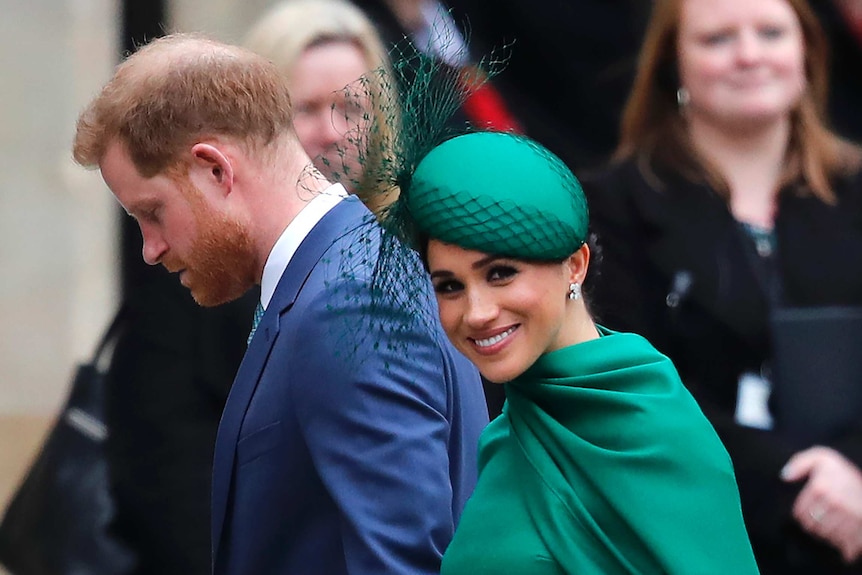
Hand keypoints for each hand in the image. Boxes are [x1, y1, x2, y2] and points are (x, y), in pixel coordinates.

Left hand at [781, 446, 861, 562]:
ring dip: (826, 533)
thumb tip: (784, 476)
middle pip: (811, 526)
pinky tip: (842, 533)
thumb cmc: (845, 472)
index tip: (806, 512)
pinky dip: (842, 543)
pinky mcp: (861, 528)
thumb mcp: (822, 457)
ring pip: (826, 536)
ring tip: (830, 524)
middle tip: (819, 519)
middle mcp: (834, 503)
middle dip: (813, 524)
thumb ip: (800, 463)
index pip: (799, 513)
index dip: (801, 514)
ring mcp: (849, 517)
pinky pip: (843, 544)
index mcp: (820, 488)